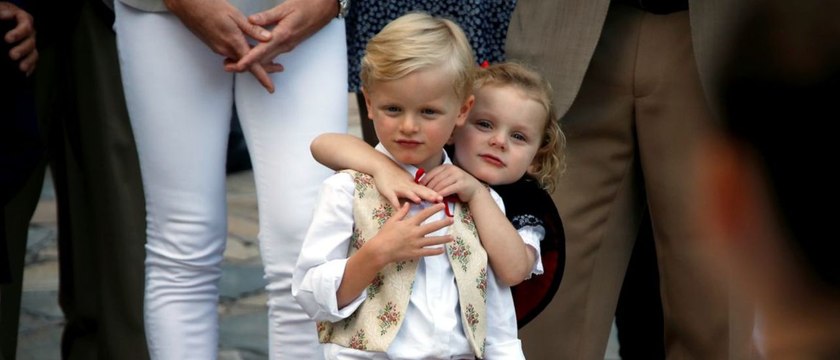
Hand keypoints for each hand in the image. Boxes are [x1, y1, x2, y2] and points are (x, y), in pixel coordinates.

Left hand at [1, 1, 37, 75]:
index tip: (7, 39)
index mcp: (22, 19)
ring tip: (21, 68)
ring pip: (33, 53)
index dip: (19, 33)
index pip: (26, 25)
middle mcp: (29, 32)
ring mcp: (29, 43)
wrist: (0, 24)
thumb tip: (7, 14)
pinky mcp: (27, 54)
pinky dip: (30, 67)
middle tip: (12, 55)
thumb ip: (1, 11)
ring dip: (28, 61)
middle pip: (31, 41)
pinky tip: (25, 74)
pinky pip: (32, 62)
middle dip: (23, 49)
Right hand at [163, 0, 280, 91]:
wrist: (187, 5)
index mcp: (233, 42)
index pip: (251, 65)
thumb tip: (268, 38)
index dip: (263, 78)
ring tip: (269, 58)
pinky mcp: (215, 45)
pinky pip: (233, 55)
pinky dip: (244, 55)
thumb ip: (252, 29)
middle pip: (248, 65)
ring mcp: (219, 48)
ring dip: (254, 61)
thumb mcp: (236, 15)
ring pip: (240, 60)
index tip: (270, 88)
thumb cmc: (210, 6)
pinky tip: (251, 48)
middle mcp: (225, 49)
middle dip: (264, 69)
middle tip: (279, 67)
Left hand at [225, 0, 335, 72]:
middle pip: (262, 60)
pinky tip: (252, 54)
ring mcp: (287, 46)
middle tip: (226, 66)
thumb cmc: (308, 5)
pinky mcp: (288, 44)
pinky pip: (272, 54)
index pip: (262, 50)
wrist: (325, 9)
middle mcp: (285, 44)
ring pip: (267, 59)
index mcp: (283, 35)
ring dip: (252, 62)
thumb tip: (251, 21)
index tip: (237, 65)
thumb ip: (267, 16)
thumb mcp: (286, 7)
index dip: (249, 59)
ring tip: (234, 62)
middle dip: (245, 65)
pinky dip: (261, 57)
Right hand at [367, 203, 452, 264]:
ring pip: (433, 240)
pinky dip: (435, 251)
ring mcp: (416, 244)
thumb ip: (401, 212)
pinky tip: (442, 250)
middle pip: (432, 227)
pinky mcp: (415, 253)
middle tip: (452, 220)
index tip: (442, 205)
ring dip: (443, 239)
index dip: (434, 209)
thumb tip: (408, 203)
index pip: (425, 214)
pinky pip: (428, 252)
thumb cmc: (385, 234)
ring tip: (452, 237)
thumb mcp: (392, 220)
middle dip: (443, 223)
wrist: (380, 250)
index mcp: (410, 223)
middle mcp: (415, 232)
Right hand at [373, 166, 442, 208]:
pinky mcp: (388, 191)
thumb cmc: (396, 175)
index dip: (434, 194)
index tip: (443, 198)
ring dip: (412, 196)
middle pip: (419, 191)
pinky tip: (398, 208)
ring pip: (406, 193)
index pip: (425, 189)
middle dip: (429, 195)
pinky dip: (395, 202)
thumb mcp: (408, 181)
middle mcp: (407, 187)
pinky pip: (392, 198)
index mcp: (413, 185)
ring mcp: (397, 189)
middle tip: (438, 199)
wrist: (382, 166)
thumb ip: (417, 188)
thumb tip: (428, 194)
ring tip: (419, 201)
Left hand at [420, 164, 483, 202]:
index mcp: (446, 166)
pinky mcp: (461, 184)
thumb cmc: (458, 186)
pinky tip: (437, 200)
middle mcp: (452, 169)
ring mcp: (457, 175)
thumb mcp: (447, 179)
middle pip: (435, 179)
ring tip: (428, 199)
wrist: (475, 190)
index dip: (424, 181)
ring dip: (433, 192)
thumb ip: (437, 179)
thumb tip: (421, 184)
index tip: (419, 189)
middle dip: (428, 188)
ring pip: (441, 185)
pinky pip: (448, 190)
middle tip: (422, 196)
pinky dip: (441, 195)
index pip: (431, 173)